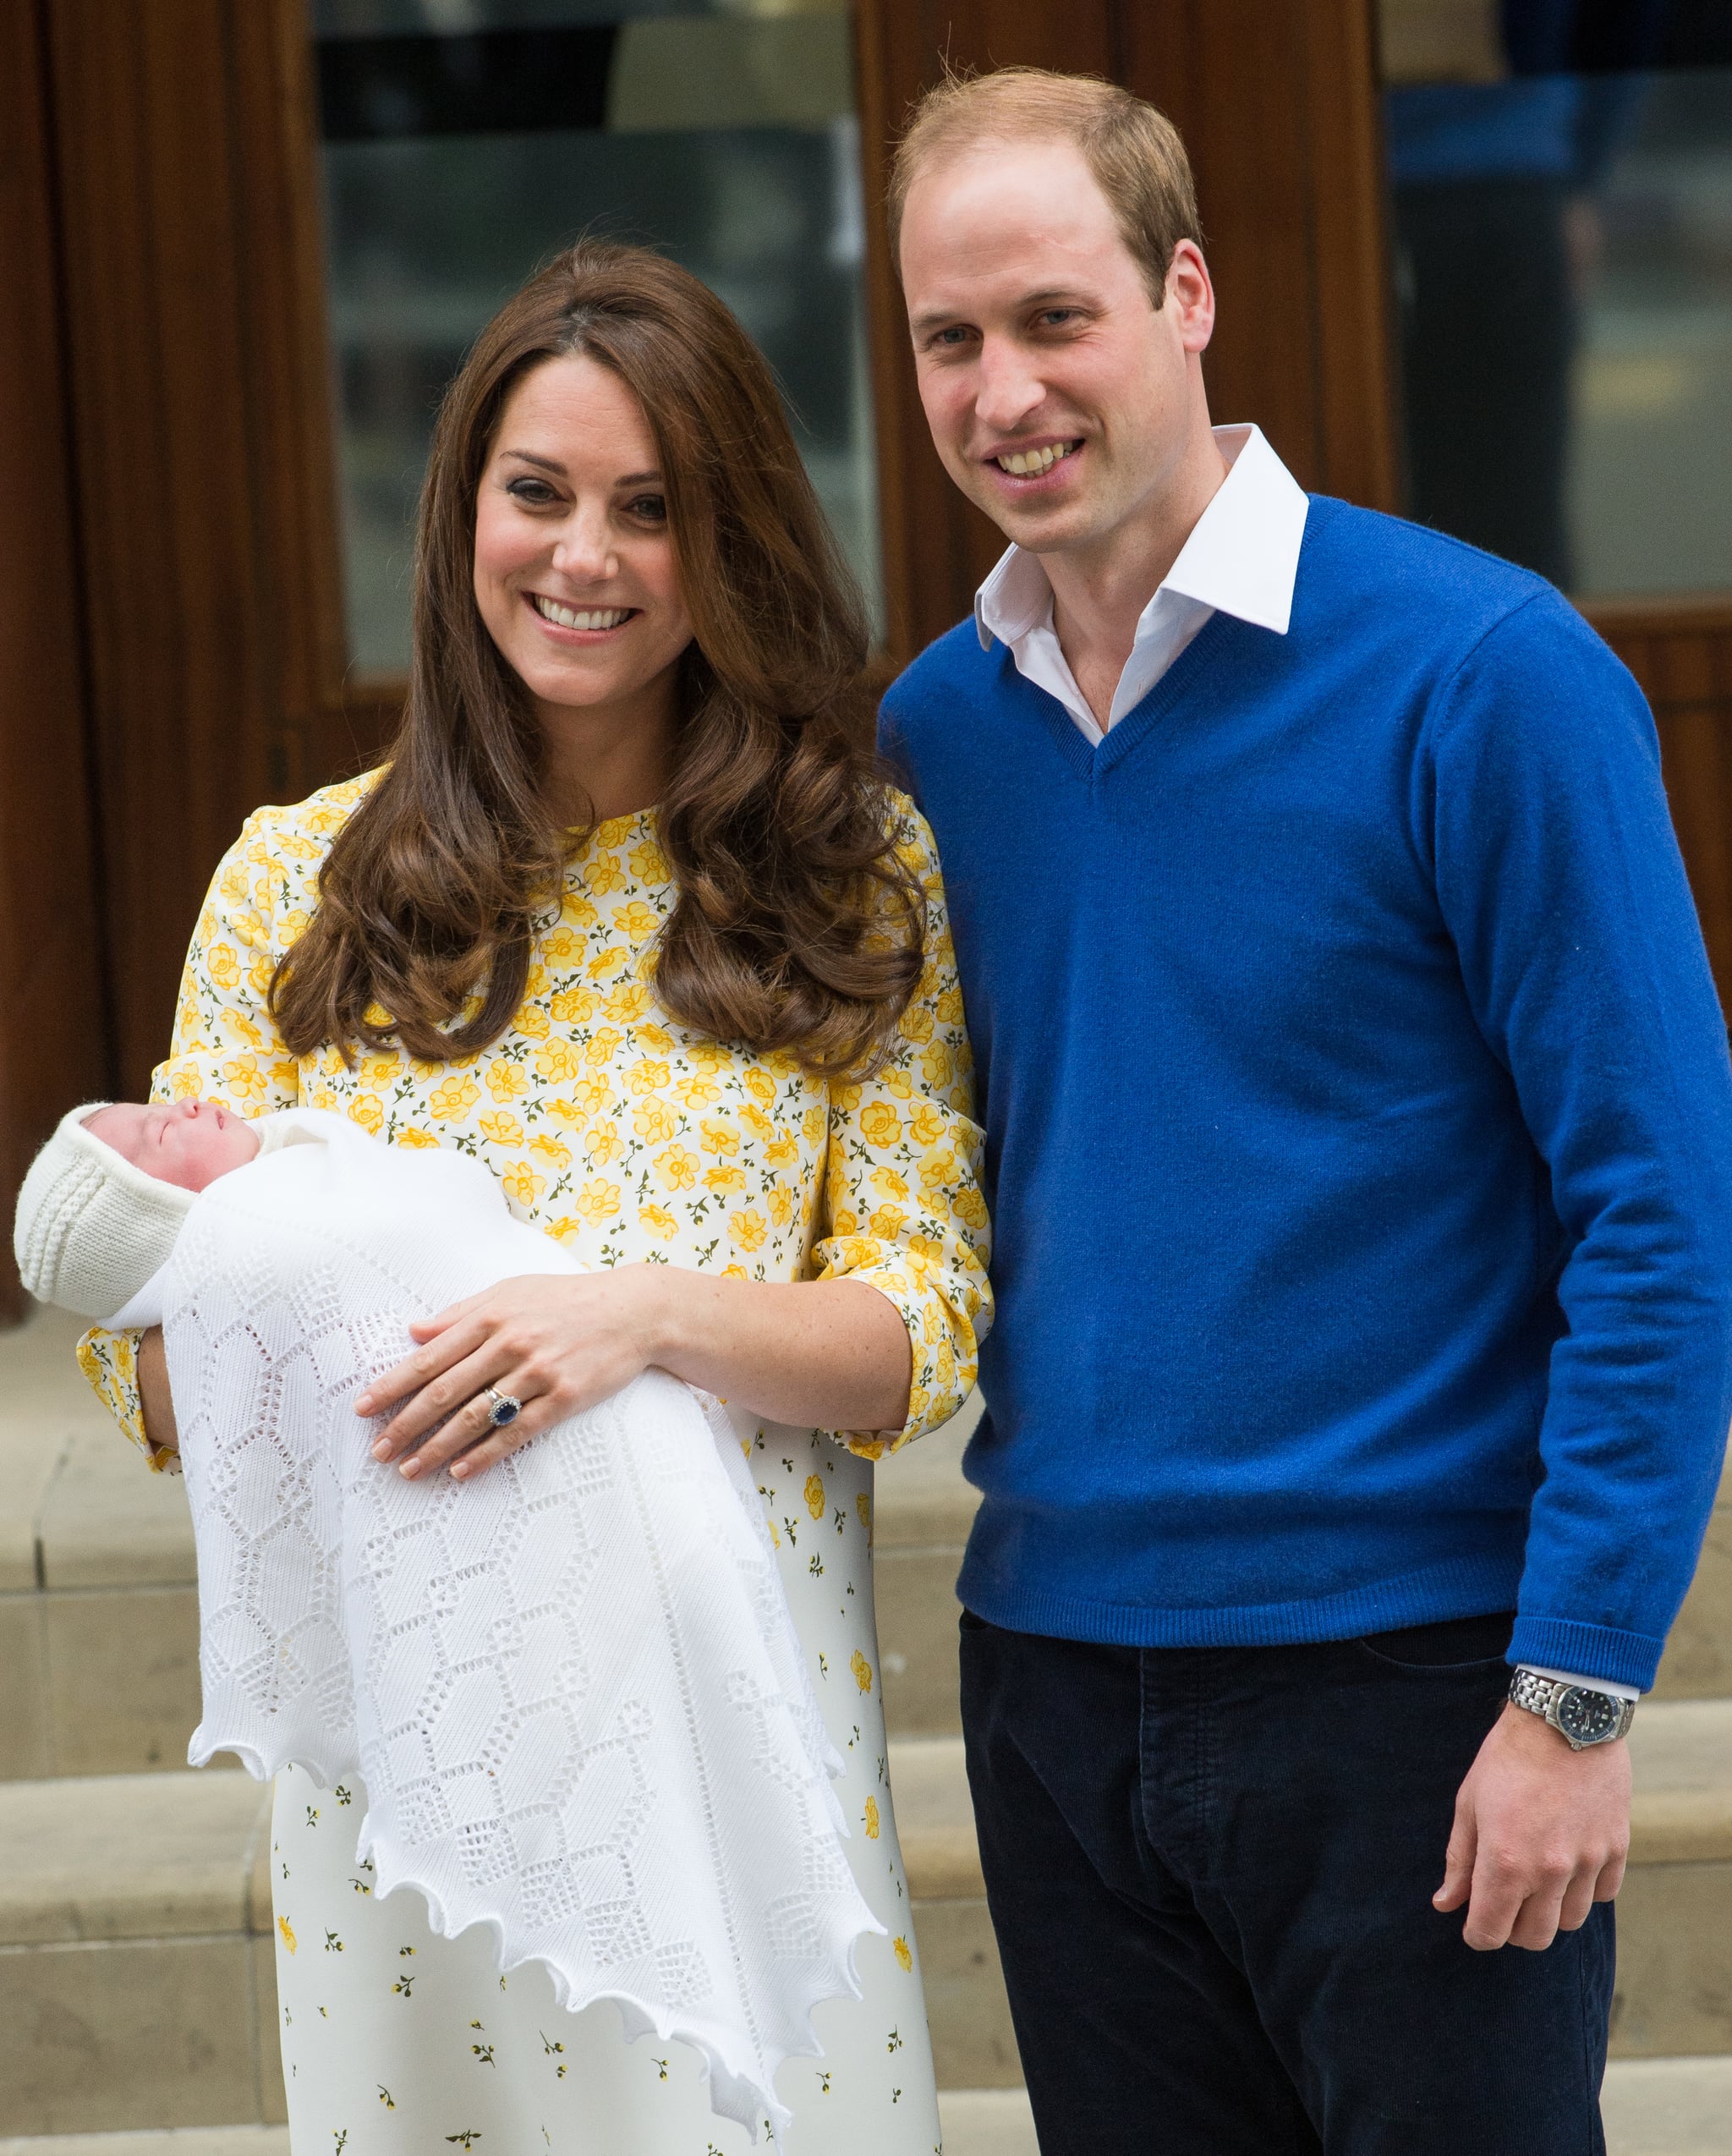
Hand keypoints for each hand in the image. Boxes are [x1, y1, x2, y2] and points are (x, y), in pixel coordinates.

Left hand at [356, 1268, 670, 1482]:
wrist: (634, 1310)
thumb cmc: (567, 1298)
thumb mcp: (511, 1291)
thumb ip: (461, 1312)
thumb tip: (414, 1331)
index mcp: (490, 1316)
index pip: (428, 1358)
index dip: (391, 1386)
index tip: (362, 1409)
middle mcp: (509, 1344)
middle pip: (444, 1392)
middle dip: (405, 1425)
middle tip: (377, 1451)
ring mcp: (537, 1373)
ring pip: (475, 1418)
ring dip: (437, 1448)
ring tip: (409, 1470)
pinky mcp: (564, 1397)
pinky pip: (517, 1433)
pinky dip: (485, 1454)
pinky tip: (461, 1471)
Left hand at [1434, 1701, 1629, 1950]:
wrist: (1564, 1719)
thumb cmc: (1507, 1758)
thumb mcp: (1469, 1804)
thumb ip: (1460, 1860)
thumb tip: (1446, 1904)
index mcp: (1505, 1861)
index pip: (1490, 1932)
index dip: (1477, 1933)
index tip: (1474, 1921)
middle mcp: (1549, 1871)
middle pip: (1533, 1938)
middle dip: (1512, 1929)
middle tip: (1503, 1903)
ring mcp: (1587, 1862)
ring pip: (1569, 1922)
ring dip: (1549, 1912)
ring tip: (1535, 1881)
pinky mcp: (1616, 1849)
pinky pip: (1602, 1895)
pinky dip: (1583, 1891)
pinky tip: (1568, 1865)